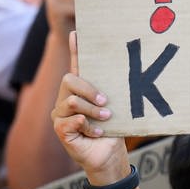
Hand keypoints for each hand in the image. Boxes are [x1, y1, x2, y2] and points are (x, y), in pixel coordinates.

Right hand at [52, 31, 129, 182]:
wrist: (109, 156)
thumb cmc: (113, 130)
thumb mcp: (116, 108)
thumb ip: (114, 94)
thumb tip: (129, 74)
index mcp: (80, 91)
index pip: (76, 66)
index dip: (75, 49)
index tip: (77, 32)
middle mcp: (66, 99)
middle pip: (69, 80)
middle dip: (89, 90)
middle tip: (105, 103)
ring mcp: (60, 114)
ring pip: (71, 101)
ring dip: (92, 111)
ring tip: (106, 119)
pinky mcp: (60, 129)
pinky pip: (70, 121)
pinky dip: (88, 126)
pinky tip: (97, 132)